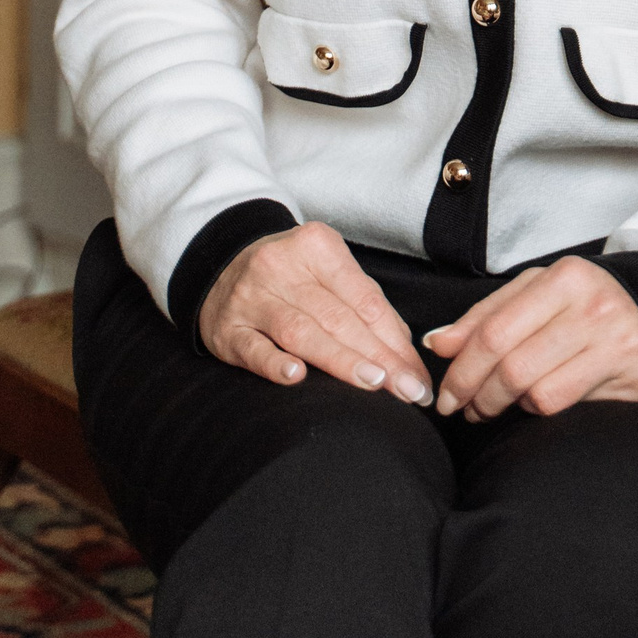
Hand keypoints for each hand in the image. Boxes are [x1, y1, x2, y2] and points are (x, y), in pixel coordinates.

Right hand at [198, 221, 434, 404]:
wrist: (219, 262)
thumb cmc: (288, 273)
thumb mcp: (324, 269)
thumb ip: (360, 299)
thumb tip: (402, 344)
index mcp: (316, 247)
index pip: (365, 298)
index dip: (395, 339)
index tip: (418, 375)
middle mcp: (282, 267)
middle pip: (339, 317)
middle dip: (380, 357)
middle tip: (409, 390)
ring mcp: (252, 298)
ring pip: (302, 331)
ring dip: (341, 360)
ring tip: (374, 382)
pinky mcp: (226, 329)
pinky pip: (252, 348)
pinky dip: (274, 364)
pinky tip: (297, 377)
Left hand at [425, 255, 637, 419]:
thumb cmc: (586, 305)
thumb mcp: (539, 293)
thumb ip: (488, 315)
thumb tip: (439, 343)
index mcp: (562, 277)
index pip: (495, 327)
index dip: (462, 365)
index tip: (445, 389)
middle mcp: (588, 304)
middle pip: (509, 360)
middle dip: (474, 391)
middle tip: (460, 407)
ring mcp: (609, 339)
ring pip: (532, 387)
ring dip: (499, 405)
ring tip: (488, 408)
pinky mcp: (625, 372)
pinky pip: (559, 401)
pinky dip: (534, 408)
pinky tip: (529, 403)